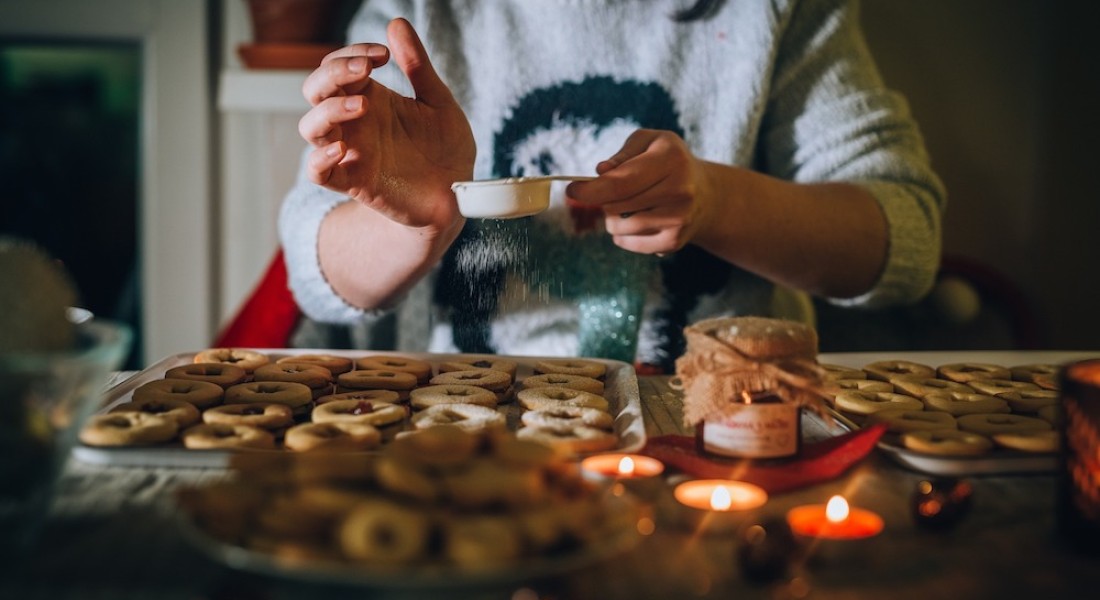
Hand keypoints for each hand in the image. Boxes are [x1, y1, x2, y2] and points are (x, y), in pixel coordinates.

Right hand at [298, 18, 474, 228]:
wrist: (456, 194)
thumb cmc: (446, 148)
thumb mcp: (438, 101)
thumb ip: (418, 66)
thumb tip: (397, 23)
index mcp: (370, 97)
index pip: (338, 66)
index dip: (351, 53)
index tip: (384, 54)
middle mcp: (354, 122)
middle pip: (315, 90)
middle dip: (333, 73)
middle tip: (366, 71)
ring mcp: (351, 151)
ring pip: (311, 127)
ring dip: (329, 111)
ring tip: (363, 106)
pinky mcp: (354, 182)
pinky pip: (317, 172)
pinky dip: (319, 159)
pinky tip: (343, 148)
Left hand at [566, 129, 712, 254]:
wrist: (706, 194)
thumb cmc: (667, 161)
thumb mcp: (649, 142)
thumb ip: (623, 154)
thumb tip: (601, 172)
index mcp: (671, 159)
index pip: (621, 182)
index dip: (591, 189)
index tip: (572, 190)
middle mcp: (680, 191)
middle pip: (616, 206)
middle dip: (603, 200)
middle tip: (611, 193)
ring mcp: (679, 220)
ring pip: (619, 227)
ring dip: (613, 218)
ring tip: (629, 206)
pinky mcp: (674, 242)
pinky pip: (628, 243)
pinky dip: (623, 234)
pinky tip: (638, 220)